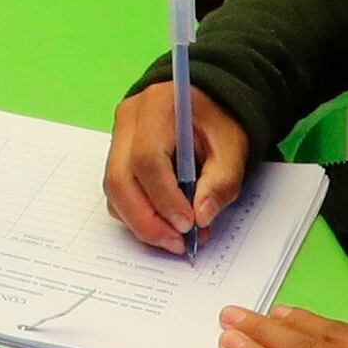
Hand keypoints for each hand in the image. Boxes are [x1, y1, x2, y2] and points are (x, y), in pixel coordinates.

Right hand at [104, 83, 253, 254]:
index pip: (147, 158)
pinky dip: (137, 215)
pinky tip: (164, 223)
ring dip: (141, 222)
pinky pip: (117, 194)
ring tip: (175, 238)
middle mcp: (128, 119)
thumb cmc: (219, 122)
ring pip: (114, 191)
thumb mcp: (232, 148)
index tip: (188, 224)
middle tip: (177, 243)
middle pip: (120, 179)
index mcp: (157, 106)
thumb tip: (201, 217)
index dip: (164, 197)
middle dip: (147, 220)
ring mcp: (118, 137)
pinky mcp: (117, 156)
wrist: (208, 104)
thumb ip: (221, 181)